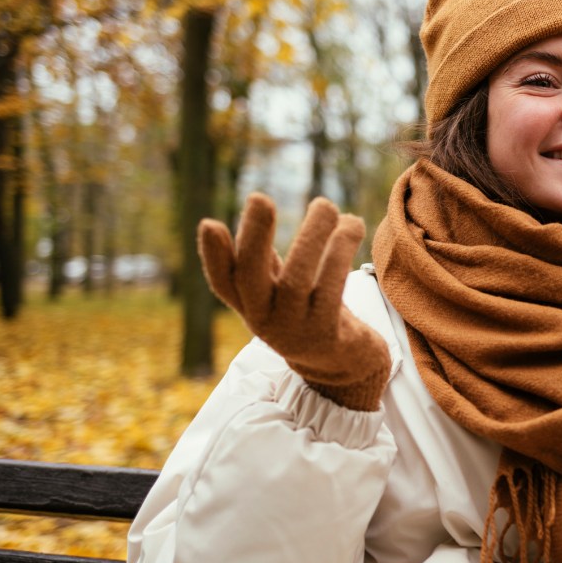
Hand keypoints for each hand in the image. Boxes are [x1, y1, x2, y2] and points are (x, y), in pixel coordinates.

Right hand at [198, 193, 390, 410]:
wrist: (346, 365)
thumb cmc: (310, 315)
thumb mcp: (281, 292)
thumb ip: (265, 262)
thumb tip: (246, 213)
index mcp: (251, 306)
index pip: (223, 283)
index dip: (213, 256)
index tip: (209, 224)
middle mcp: (266, 321)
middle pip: (250, 278)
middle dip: (253, 237)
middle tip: (259, 198)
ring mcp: (295, 330)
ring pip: (297, 280)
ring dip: (312, 236)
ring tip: (325, 205)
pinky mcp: (328, 334)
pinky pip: (332, 288)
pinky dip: (340, 252)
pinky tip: (352, 225)